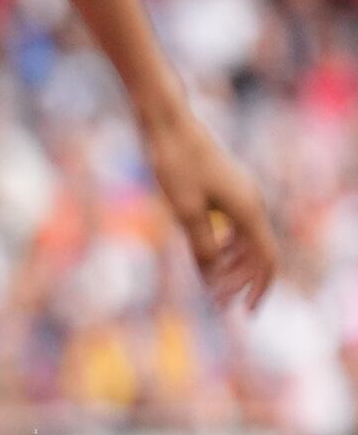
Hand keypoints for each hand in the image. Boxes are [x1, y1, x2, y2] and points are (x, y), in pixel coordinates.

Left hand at [145, 104, 281, 313]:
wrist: (169, 123)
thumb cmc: (175, 164)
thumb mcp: (185, 212)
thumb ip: (202, 245)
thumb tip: (212, 274)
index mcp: (248, 211)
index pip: (265, 259)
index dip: (257, 287)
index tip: (245, 311)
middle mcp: (252, 202)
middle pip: (256, 252)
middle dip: (239, 279)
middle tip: (217, 302)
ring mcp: (241, 193)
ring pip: (245, 238)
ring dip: (231, 263)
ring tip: (211, 282)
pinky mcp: (227, 186)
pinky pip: (235, 224)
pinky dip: (225, 243)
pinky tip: (209, 253)